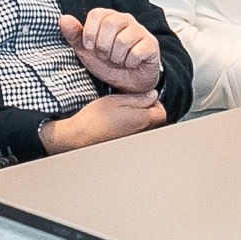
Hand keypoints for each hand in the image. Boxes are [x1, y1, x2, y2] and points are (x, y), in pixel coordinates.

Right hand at [39, 90, 170, 151]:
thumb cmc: (94, 120)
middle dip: (148, 109)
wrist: (79, 137)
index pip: (162, 112)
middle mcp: (140, 133)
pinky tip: (118, 121)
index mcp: (141, 120)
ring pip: (145, 127)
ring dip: (139, 118)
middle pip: (155, 121)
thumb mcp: (116, 101)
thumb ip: (137, 98)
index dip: (155, 102)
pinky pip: (135, 133)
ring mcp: (133, 140)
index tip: (144, 96)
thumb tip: (152, 95)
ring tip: (124, 111)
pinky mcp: (125, 143)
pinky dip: (131, 126)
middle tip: (133, 102)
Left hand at [62, 7, 164, 93]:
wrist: (128, 84)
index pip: (96, 14)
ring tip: (118, 61)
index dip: (90, 33)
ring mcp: (140, 31)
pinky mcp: (151, 44)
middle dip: (103, 47)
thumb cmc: (108, 65)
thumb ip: (74, 36)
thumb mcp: (86, 52)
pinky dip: (130, 63)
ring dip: (116, 57)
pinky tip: (131, 63)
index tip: (90, 47)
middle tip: (106, 57)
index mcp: (108, 17)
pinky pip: (136, 52)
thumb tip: (63, 19)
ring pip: (122, 40)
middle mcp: (125, 20)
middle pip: (110, 24)